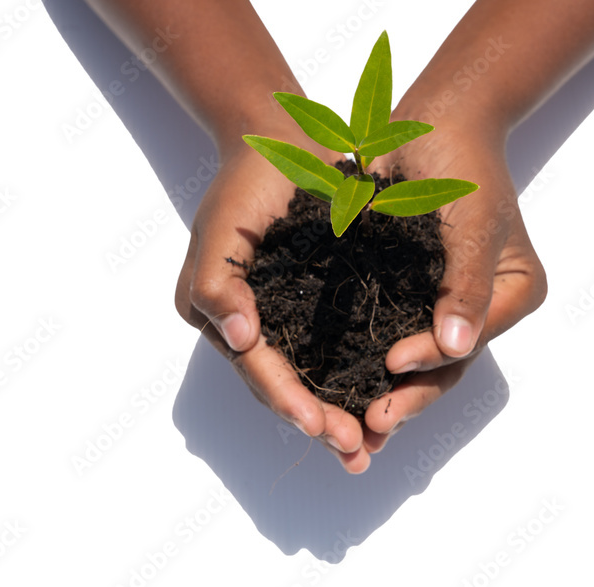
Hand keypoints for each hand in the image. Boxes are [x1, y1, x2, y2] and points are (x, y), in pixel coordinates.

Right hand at [174, 133, 375, 473]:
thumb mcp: (221, 225)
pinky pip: (332, 348)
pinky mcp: (316, 301)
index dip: (285, 398)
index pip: (253, 365)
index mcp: (215, 311)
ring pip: (310, 374)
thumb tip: (234, 335)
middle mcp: (247, 322)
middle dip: (316, 420)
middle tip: (354, 452)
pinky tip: (378, 400)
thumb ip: (214, 280)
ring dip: (336, 411)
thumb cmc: (248, 180)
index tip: (318, 426)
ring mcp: (283, 314)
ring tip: (367, 448)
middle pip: (282, 383)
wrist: (283, 140)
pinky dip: (351, 377)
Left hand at [360, 115, 546, 450]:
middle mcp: (480, 307)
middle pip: (445, 363)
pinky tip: (335, 386)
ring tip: (352, 427)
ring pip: (414, 359)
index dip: (433, 361)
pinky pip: (385, 333)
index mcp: (514, 295)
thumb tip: (459, 345)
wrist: (431, 121)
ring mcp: (441, 303)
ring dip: (384, 392)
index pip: (471, 341)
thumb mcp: (473, 221)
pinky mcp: (405, 293)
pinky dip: (363, 360)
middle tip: (371, 425)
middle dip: (408, 396)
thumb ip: (467, 284)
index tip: (392, 364)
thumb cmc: (463, 163)